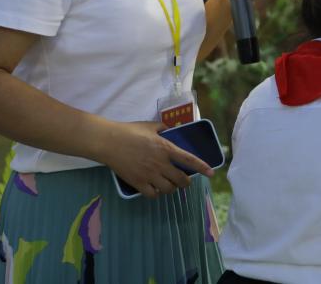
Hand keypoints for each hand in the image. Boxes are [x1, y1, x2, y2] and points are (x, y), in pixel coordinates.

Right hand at [97, 121, 211, 198]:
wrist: (109, 142)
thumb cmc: (129, 131)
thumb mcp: (150, 126)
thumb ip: (163, 128)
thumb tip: (169, 130)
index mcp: (166, 148)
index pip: (189, 160)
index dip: (202, 167)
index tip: (211, 173)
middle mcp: (161, 163)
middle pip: (181, 179)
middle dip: (186, 182)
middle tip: (184, 182)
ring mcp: (149, 174)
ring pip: (168, 189)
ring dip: (172, 189)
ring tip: (169, 185)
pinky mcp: (138, 182)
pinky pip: (153, 194)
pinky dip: (156, 194)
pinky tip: (155, 189)